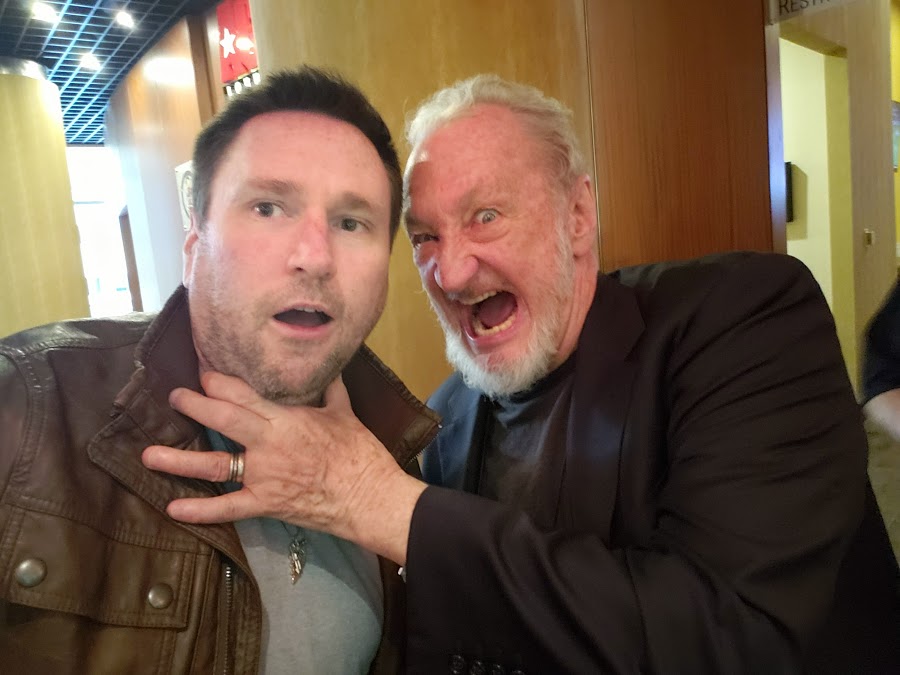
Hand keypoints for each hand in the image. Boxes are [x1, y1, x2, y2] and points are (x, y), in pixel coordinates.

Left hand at [141, 372, 425, 562]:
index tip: (203, 372)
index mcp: (285, 419)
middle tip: (174, 396)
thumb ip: (331, 391)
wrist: (369, 497)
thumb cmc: (360, 453)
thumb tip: (331, 370)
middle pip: (221, 419)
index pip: (242, 394)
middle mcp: (267, 445)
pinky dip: (200, 511)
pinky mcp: (265, 504)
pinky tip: (173, 509)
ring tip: (149, 454)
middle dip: (194, 404)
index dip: (218, 381)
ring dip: (179, 460)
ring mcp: (263, 476)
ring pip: (214, 465)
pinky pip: (228, 508)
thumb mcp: (345, 414)